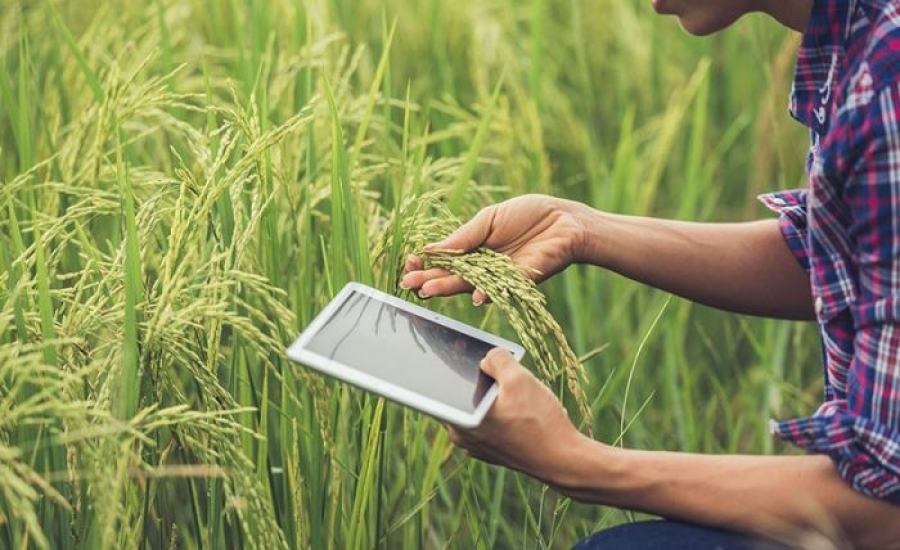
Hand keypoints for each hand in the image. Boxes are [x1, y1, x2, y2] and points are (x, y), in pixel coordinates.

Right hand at [401, 194, 590, 303]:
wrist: (565, 220)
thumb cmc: (528, 215)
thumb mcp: (489, 219)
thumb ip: (464, 236)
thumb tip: (431, 248)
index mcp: (474, 250)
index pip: (444, 260)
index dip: (426, 263)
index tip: (410, 262)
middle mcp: (484, 268)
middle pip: (452, 276)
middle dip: (429, 279)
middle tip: (409, 283)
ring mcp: (501, 278)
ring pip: (471, 286)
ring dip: (449, 288)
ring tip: (428, 289)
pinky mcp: (521, 282)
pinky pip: (502, 290)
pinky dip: (489, 293)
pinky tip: (476, 296)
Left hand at [445, 348, 587, 485]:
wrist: (564, 460)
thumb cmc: (539, 422)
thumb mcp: (519, 379)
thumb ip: (497, 359)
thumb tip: (487, 356)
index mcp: (459, 420)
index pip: (438, 387)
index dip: (445, 365)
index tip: (452, 350)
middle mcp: (462, 436)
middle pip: (460, 395)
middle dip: (475, 377)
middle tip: (491, 361)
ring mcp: (477, 445)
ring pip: (478, 408)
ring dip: (491, 393)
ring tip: (514, 384)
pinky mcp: (493, 450)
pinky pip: (490, 421)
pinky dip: (500, 409)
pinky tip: (521, 403)